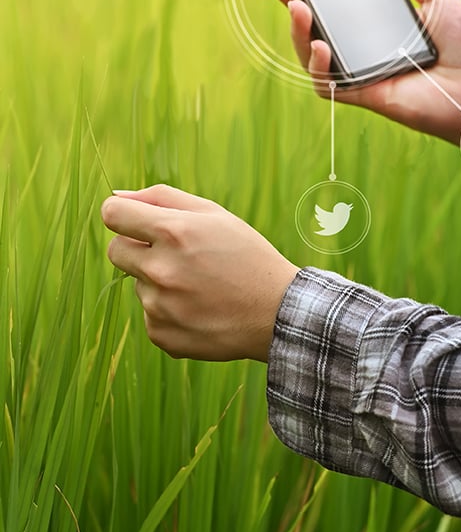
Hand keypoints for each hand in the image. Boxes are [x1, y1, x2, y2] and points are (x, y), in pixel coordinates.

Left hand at [101, 185, 297, 361]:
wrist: (277, 312)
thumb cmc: (247, 255)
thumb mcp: (215, 215)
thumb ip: (162, 198)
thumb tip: (115, 197)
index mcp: (174, 232)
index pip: (113, 214)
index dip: (122, 215)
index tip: (134, 221)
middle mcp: (160, 269)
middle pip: (116, 251)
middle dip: (138, 248)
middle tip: (177, 255)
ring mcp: (158, 306)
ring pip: (138, 284)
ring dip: (160, 282)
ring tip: (201, 286)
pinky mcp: (160, 333)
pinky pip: (150, 314)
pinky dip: (170, 310)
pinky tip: (201, 309)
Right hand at [259, 0, 460, 146]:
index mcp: (374, 23)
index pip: (331, 3)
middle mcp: (361, 48)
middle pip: (311, 27)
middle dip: (287, 3)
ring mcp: (359, 72)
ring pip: (310, 55)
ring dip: (297, 32)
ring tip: (299, 9)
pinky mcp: (363, 95)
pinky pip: (328, 84)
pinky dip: (318, 66)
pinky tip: (321, 47)